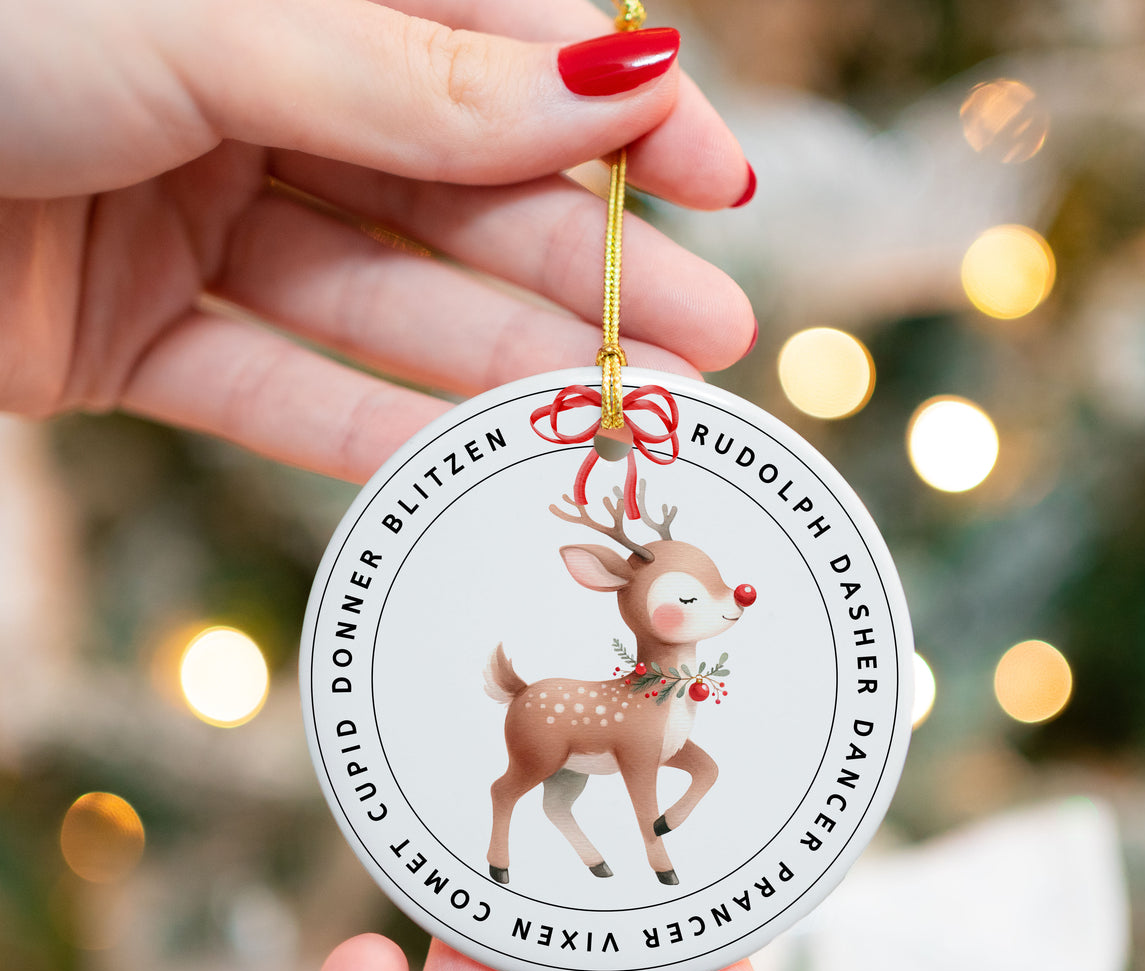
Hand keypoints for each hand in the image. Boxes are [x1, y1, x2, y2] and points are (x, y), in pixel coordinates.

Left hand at [0, 0, 755, 482]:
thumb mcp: (212, 21)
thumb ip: (417, 78)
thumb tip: (621, 85)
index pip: (496, 45)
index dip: (616, 116)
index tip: (718, 182)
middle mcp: (254, 90)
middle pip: (459, 190)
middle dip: (588, 267)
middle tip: (712, 340)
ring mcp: (195, 215)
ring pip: (383, 300)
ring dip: (504, 361)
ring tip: (625, 415)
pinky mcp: (135, 331)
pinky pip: (275, 386)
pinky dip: (368, 429)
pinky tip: (469, 462)